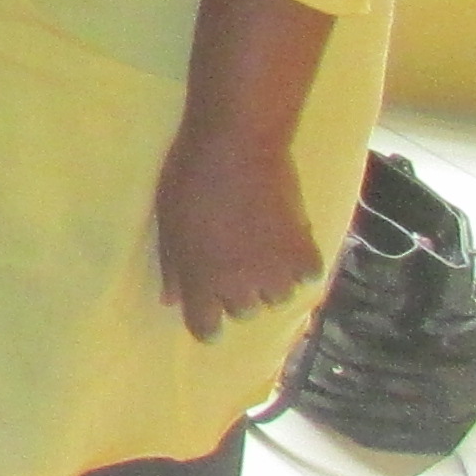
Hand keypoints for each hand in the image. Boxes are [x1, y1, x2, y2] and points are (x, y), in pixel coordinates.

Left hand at [155, 119, 323, 341]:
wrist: (235, 146)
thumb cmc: (189, 180)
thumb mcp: (167, 225)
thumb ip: (172, 267)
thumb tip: (170, 301)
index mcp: (200, 281)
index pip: (206, 330)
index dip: (207, 323)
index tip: (210, 311)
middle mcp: (239, 286)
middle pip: (243, 312)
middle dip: (238, 293)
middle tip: (234, 261)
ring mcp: (274, 271)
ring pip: (279, 296)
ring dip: (272, 279)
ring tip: (263, 248)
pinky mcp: (304, 251)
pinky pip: (308, 275)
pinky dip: (300, 262)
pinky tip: (289, 240)